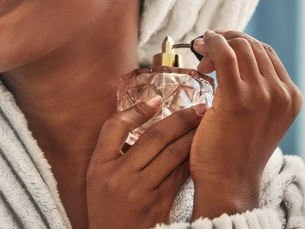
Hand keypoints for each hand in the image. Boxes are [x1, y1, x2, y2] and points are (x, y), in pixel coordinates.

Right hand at [87, 96, 204, 227]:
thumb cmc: (106, 207)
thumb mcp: (98, 177)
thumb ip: (113, 152)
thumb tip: (141, 119)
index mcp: (99, 166)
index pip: (115, 127)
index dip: (137, 110)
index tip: (157, 99)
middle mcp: (119, 176)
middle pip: (153, 137)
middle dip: (180, 119)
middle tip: (199, 106)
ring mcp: (140, 192)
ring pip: (173, 155)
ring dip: (192, 136)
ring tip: (206, 124)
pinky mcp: (160, 205)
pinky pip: (180, 175)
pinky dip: (192, 159)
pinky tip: (202, 149)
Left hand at [189, 30, 301, 218]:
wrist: (228, 181)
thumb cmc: (232, 151)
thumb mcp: (254, 118)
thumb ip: (253, 92)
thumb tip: (229, 62)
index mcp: (290, 97)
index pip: (266, 53)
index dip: (239, 43)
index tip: (216, 47)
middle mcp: (282, 94)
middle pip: (254, 45)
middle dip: (226, 40)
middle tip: (202, 50)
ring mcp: (264, 95)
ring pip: (241, 47)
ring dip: (216, 42)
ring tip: (199, 55)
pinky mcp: (239, 98)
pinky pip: (226, 55)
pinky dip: (212, 44)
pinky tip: (199, 49)